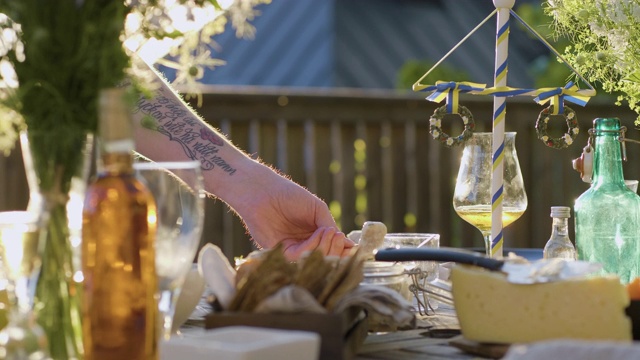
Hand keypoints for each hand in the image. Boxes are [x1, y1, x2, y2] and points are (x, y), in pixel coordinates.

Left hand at [234, 165, 354, 259]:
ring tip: (330, 233)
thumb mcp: (317, 209)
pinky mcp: (281, 252)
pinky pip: (300, 256)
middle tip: (340, 238)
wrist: (264, 191)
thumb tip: (347, 244)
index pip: (332, 248)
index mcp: (315, 234)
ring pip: (314, 259)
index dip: (343, 251)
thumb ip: (329, 226)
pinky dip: (312, 246)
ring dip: (326, 247)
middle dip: (336, 250)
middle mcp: (305, 244)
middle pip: (325, 257)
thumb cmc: (290, 195)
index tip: (354, 249)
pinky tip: (318, 233)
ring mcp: (294, 249)